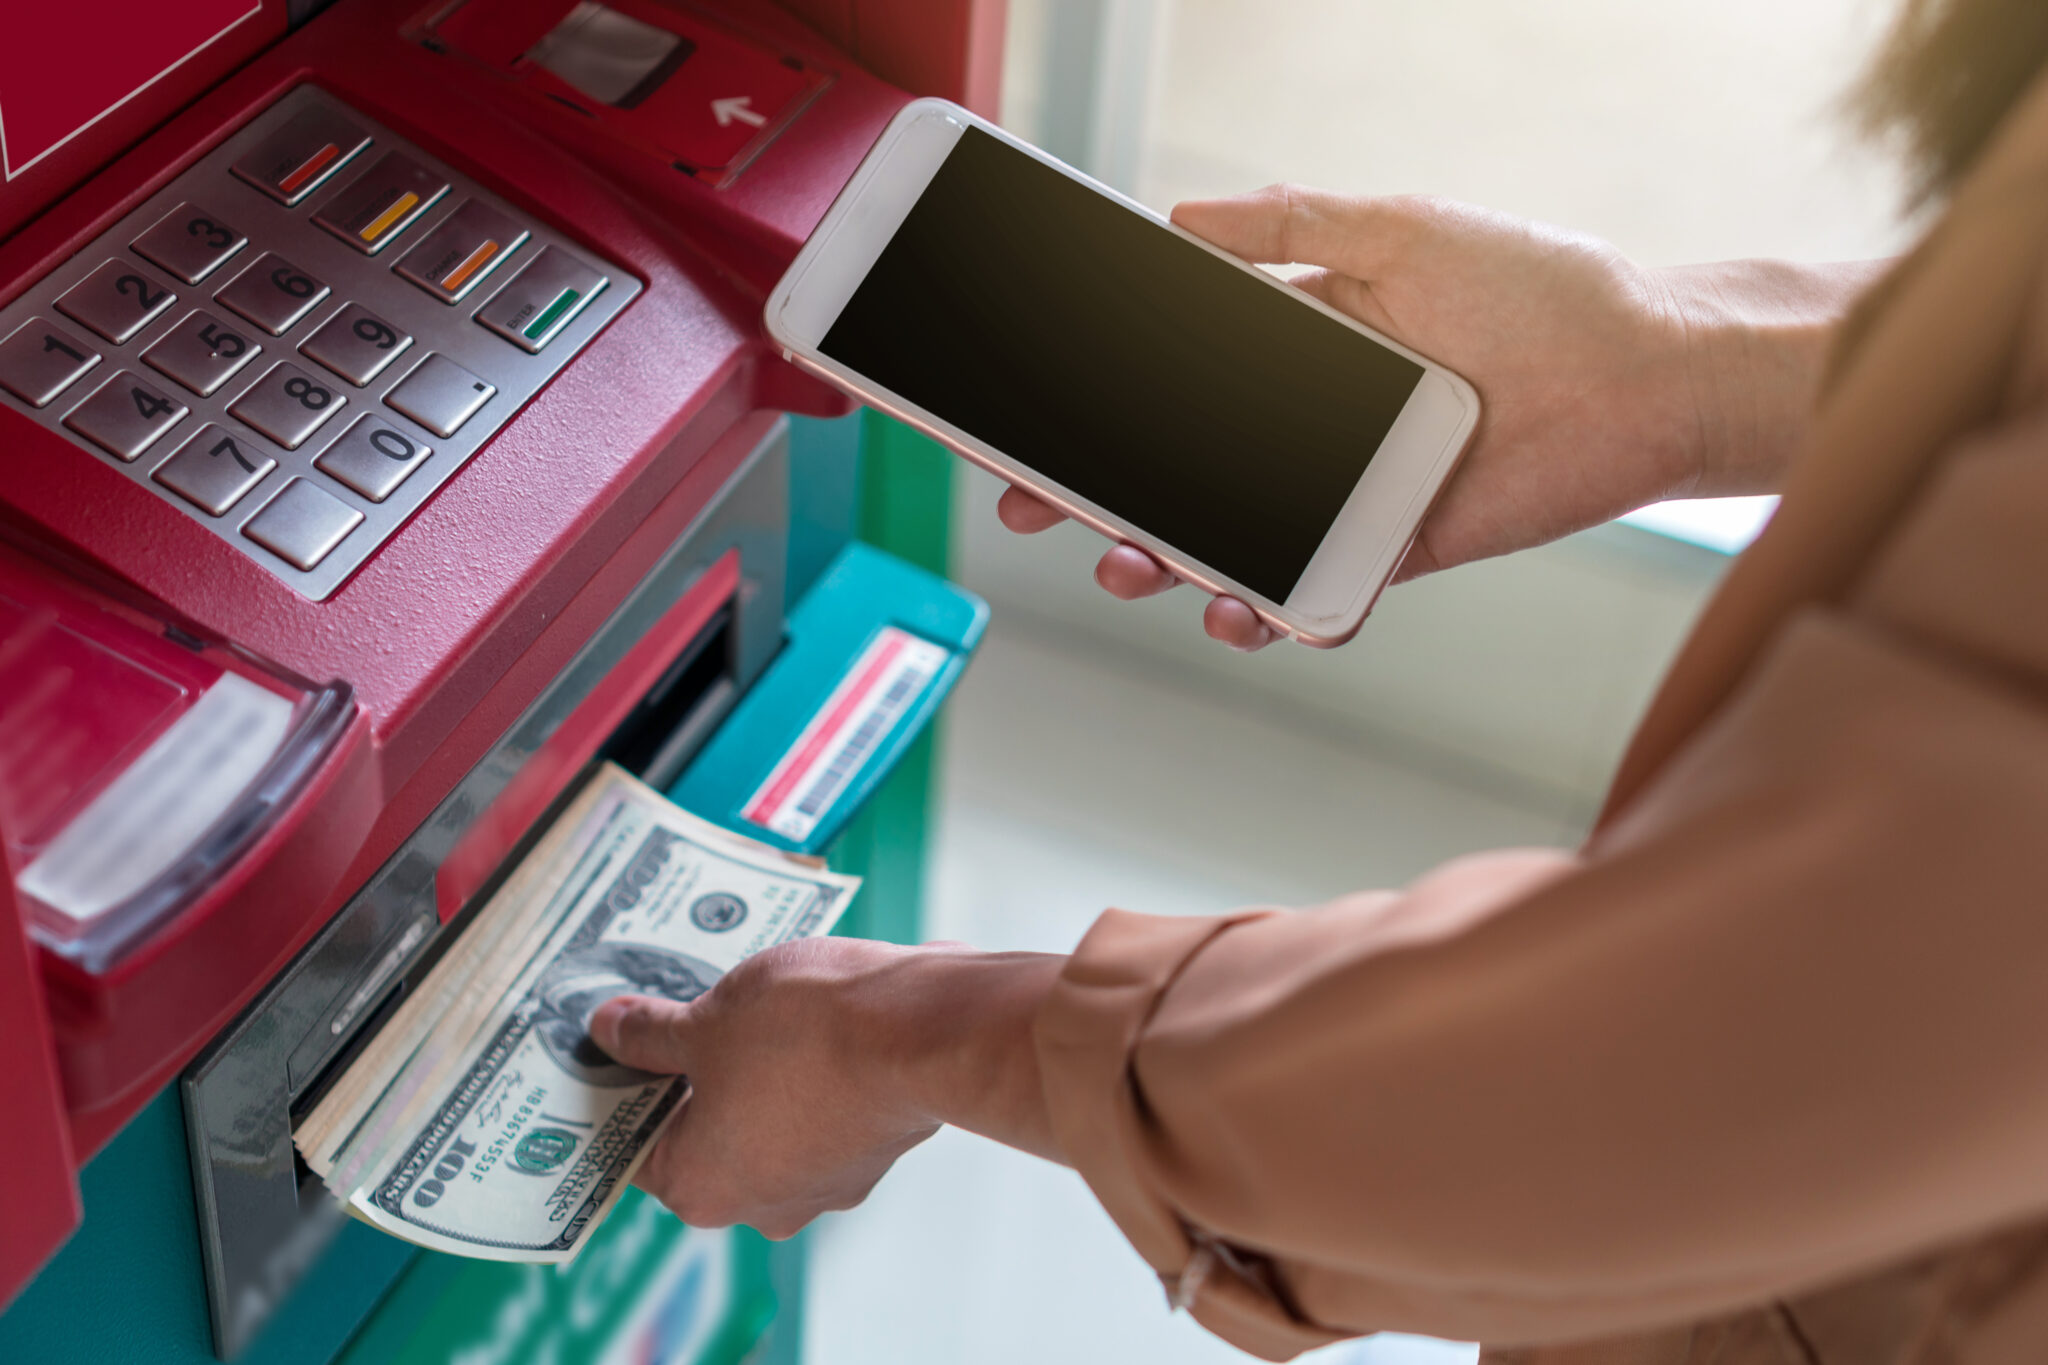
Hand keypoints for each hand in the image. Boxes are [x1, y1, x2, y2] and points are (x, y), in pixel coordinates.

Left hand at [591, 938, 1063, 1238]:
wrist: (921, 1030)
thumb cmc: (804, 1034)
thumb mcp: (706, 1019)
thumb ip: (650, 1034)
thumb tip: (611, 1031)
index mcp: (699, 1188)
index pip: (634, 1144)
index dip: (624, 1087)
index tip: (623, 1042)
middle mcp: (761, 1206)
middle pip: (702, 1137)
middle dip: (696, 1075)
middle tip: (690, 1010)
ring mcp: (825, 1183)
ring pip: (766, 1122)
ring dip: (757, 1072)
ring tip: (757, 1004)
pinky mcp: (873, 1150)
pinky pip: (821, 1111)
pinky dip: (811, 1073)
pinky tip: (812, 1019)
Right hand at [999, 187, 1879, 649]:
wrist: (1646, 371)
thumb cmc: (1535, 288)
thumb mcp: (1398, 231)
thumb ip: (1291, 224)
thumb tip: (1180, 216)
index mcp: (1301, 345)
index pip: (1174, 381)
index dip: (1099, 408)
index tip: (1034, 427)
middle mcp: (1312, 426)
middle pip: (1181, 471)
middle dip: (1102, 497)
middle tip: (1042, 508)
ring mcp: (1346, 493)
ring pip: (1230, 541)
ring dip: (1168, 563)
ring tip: (1136, 565)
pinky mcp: (1392, 549)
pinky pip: (1315, 593)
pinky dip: (1273, 614)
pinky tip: (1243, 609)